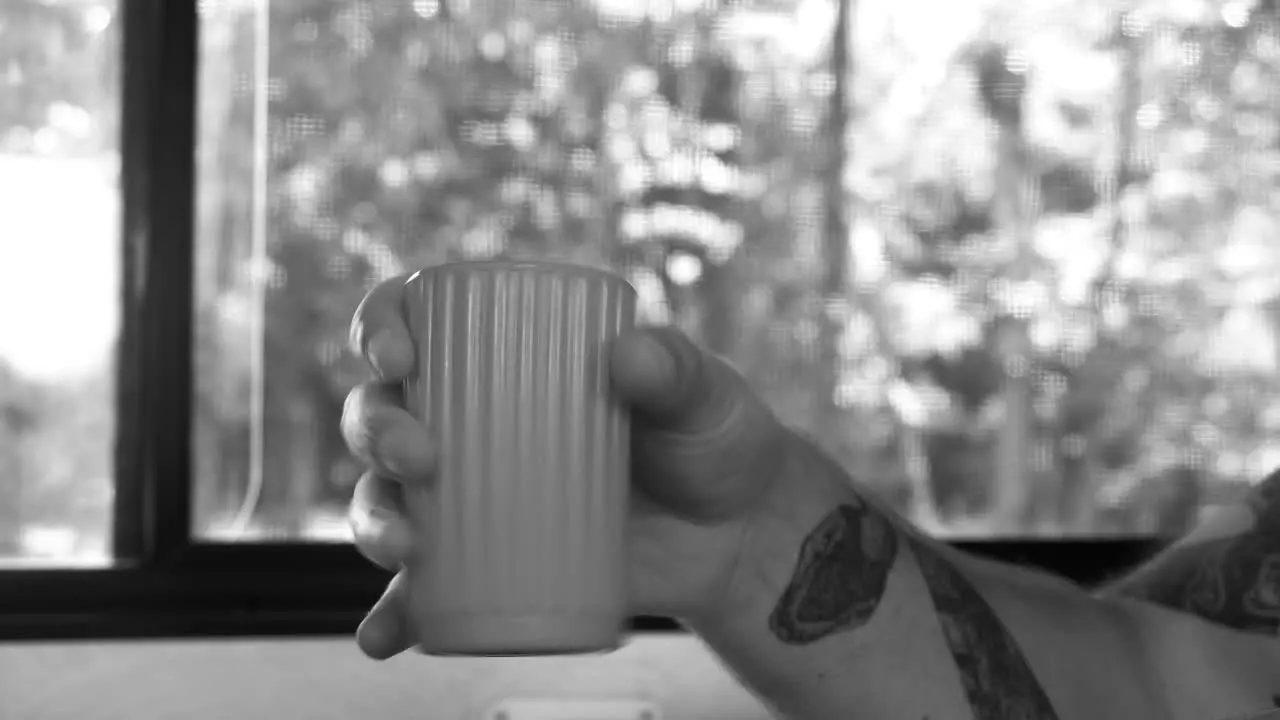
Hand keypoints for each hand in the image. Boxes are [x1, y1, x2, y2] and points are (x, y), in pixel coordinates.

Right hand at [341, 274, 795, 659]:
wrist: (736, 536)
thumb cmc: (712, 442)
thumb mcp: (703, 396)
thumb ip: (678, 371)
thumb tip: (629, 355)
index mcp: (506, 353)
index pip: (417, 319)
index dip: (381, 328)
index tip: (399, 358)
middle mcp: (471, 417)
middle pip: (382, 409)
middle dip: (376, 429)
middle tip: (419, 457)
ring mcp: (473, 494)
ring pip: (385, 494)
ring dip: (372, 518)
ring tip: (404, 547)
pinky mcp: (485, 563)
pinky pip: (420, 589)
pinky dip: (393, 613)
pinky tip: (385, 635)